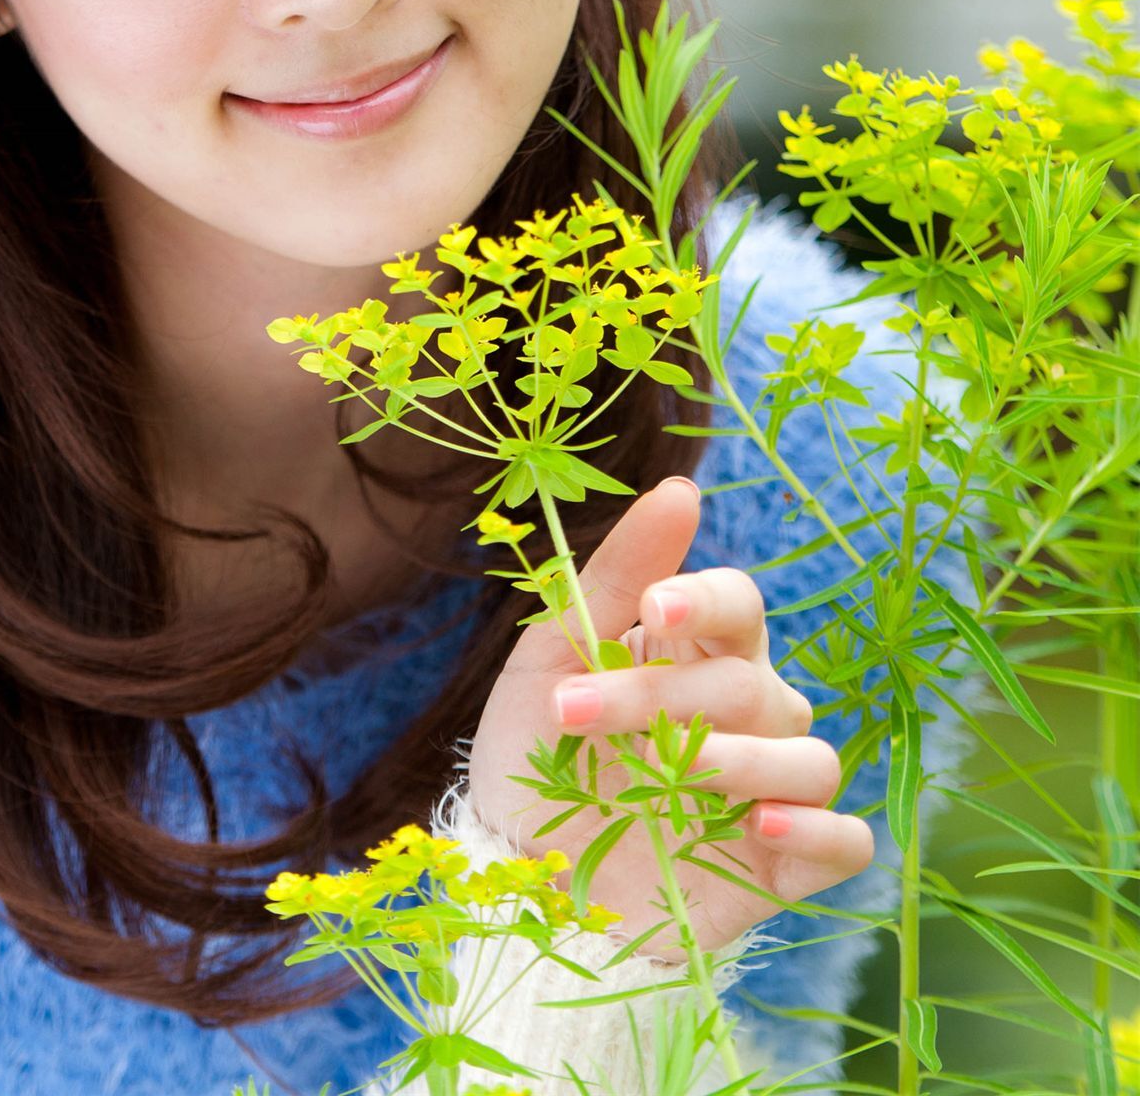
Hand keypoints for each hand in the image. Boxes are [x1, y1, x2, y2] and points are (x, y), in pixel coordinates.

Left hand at [466, 475, 874, 957]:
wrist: (521, 878)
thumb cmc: (538, 755)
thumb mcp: (553, 659)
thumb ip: (614, 577)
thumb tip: (681, 488)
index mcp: (698, 653)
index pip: (739, 604)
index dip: (705, 600)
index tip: (653, 609)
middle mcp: (749, 712)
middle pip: (750, 684)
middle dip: (665, 697)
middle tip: (578, 715)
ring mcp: (771, 788)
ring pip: (808, 754)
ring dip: (739, 759)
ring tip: (672, 774)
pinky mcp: (785, 864)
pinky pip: (845, 838)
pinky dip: (817, 828)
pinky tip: (761, 824)